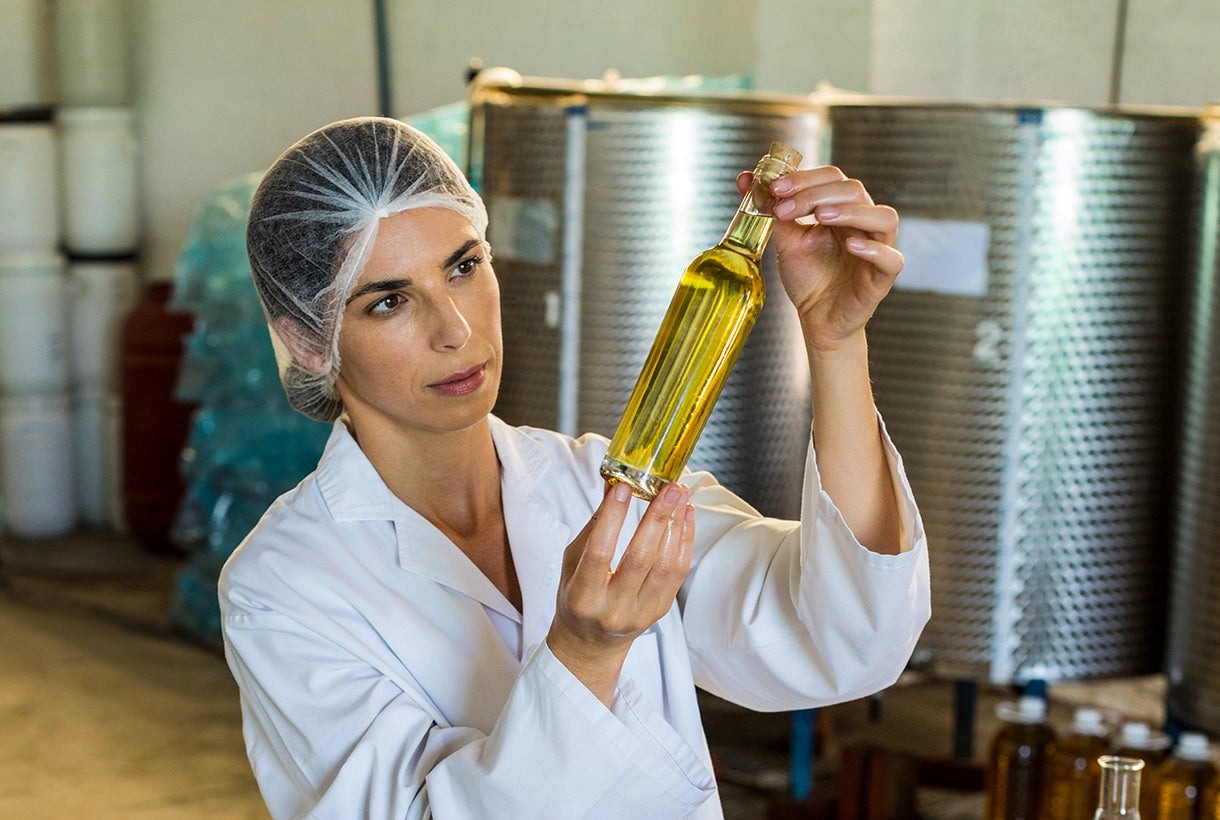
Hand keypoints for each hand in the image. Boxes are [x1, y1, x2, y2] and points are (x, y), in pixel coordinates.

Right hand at [546, 481, 693, 704]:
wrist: (591, 644)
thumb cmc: (576, 598)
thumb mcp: (572, 565)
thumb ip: (594, 529)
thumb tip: (614, 488)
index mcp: (583, 597)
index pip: (599, 553)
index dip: (612, 519)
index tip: (623, 488)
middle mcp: (613, 609)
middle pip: (640, 558)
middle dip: (657, 518)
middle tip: (668, 488)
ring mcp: (640, 613)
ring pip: (665, 566)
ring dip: (676, 526)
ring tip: (680, 496)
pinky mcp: (660, 611)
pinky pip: (677, 573)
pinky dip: (684, 541)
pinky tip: (685, 517)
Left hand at [736, 167, 902, 351]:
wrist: (816, 319)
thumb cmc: (808, 278)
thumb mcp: (785, 241)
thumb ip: (771, 210)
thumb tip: (744, 179)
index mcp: (842, 209)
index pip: (833, 178)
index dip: (805, 178)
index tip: (776, 188)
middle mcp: (864, 223)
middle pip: (854, 191)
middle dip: (816, 193)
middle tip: (785, 207)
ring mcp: (878, 249)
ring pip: (883, 217)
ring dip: (850, 211)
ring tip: (820, 217)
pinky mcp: (883, 278)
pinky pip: (891, 259)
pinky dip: (873, 250)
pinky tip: (850, 245)